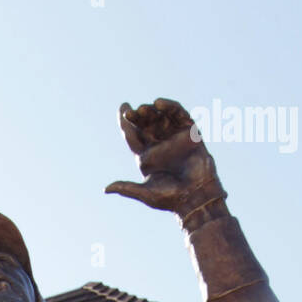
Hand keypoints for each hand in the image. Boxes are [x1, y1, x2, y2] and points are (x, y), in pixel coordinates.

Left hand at [105, 97, 221, 216]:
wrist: (196, 196)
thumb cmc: (171, 198)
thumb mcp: (145, 193)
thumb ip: (127, 188)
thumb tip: (105, 189)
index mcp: (147, 157)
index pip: (133, 135)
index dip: (126, 123)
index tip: (123, 109)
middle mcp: (159, 145)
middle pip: (145, 124)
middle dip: (138, 116)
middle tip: (131, 112)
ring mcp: (174, 137)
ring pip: (160, 117)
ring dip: (151, 111)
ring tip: (144, 109)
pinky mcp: (189, 132)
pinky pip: (178, 114)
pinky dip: (169, 107)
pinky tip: (159, 104)